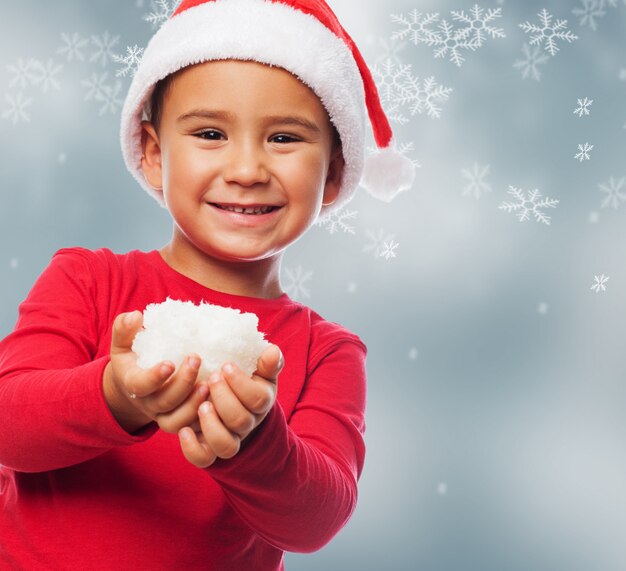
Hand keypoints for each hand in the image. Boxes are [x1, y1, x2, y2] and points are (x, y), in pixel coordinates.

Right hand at [103, 310, 208, 433]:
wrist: (134, 387)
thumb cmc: (133, 359)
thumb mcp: (123, 344)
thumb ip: (124, 329)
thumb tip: (135, 315)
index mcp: (133, 384)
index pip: (140, 386)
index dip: (155, 377)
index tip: (170, 363)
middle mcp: (148, 404)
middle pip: (165, 402)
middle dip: (182, 383)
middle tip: (196, 359)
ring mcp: (163, 415)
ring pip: (178, 420)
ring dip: (194, 404)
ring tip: (210, 383)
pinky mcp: (179, 421)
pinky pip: (191, 427)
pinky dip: (204, 417)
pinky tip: (218, 398)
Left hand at [178, 343, 283, 467]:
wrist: (231, 402)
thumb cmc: (243, 380)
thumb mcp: (259, 370)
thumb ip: (267, 362)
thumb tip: (273, 351)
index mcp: (260, 402)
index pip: (258, 399)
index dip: (241, 384)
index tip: (225, 365)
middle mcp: (246, 424)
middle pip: (241, 421)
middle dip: (224, 398)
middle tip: (212, 378)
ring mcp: (228, 438)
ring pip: (226, 446)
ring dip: (212, 425)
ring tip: (201, 405)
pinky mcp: (208, 449)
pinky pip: (204, 459)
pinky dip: (192, 448)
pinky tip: (184, 431)